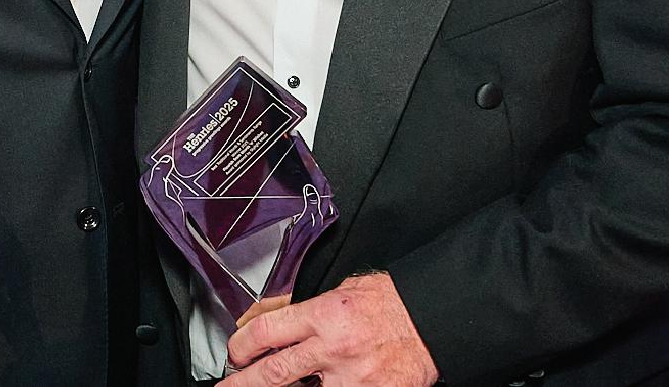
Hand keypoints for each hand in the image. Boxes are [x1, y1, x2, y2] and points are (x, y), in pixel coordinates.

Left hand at [219, 273, 437, 386]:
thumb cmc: (393, 303)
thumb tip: (277, 319)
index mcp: (324, 315)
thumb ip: (309, 309)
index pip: (267, 332)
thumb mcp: (343, 291)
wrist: (433, 320)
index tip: (235, 353)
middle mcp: (333, 348)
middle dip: (244, 384)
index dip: (242, 346)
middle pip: (274, 373)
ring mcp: (351, 377)